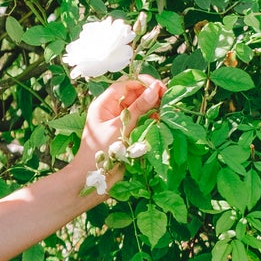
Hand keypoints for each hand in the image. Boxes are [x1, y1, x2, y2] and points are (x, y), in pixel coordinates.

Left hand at [74, 72, 165, 195]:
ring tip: (165, 109)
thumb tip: (155, 89)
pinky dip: (151, 119)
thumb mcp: (120, 126)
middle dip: (150, 94)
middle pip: (134, 94)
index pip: (125, 85)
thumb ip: (138, 108)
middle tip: (166, 97)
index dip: (143, 83)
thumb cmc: (100, 150)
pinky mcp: (128, 133)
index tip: (159, 86)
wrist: (94, 177)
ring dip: (152, 106)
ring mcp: (120, 121)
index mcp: (104, 104)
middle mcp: (112, 110)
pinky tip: (160, 120)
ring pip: (140, 107)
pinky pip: (141, 120)